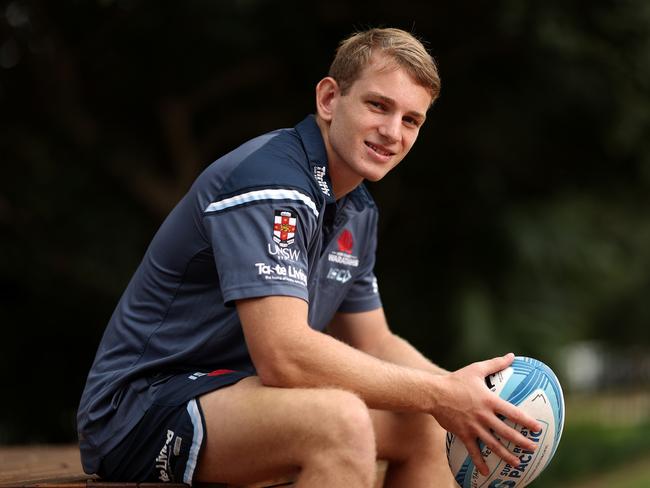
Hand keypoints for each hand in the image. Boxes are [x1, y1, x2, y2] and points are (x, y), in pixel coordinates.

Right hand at [431, 353, 541, 474]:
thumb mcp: (476, 369)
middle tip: (533, 449)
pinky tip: (486, 472)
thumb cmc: (456, 380)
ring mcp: (473, 427)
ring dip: (506, 455)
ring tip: (517, 463)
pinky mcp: (463, 434)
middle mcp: (484, 416)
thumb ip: (496, 364)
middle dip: (521, 442)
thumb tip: (511, 356)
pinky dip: (479, 462)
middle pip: (506, 432)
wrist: (434, 393)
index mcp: (489, 401)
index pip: (512, 413)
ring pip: (493, 444)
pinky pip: (473, 450)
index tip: (538, 428)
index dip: (527, 421)